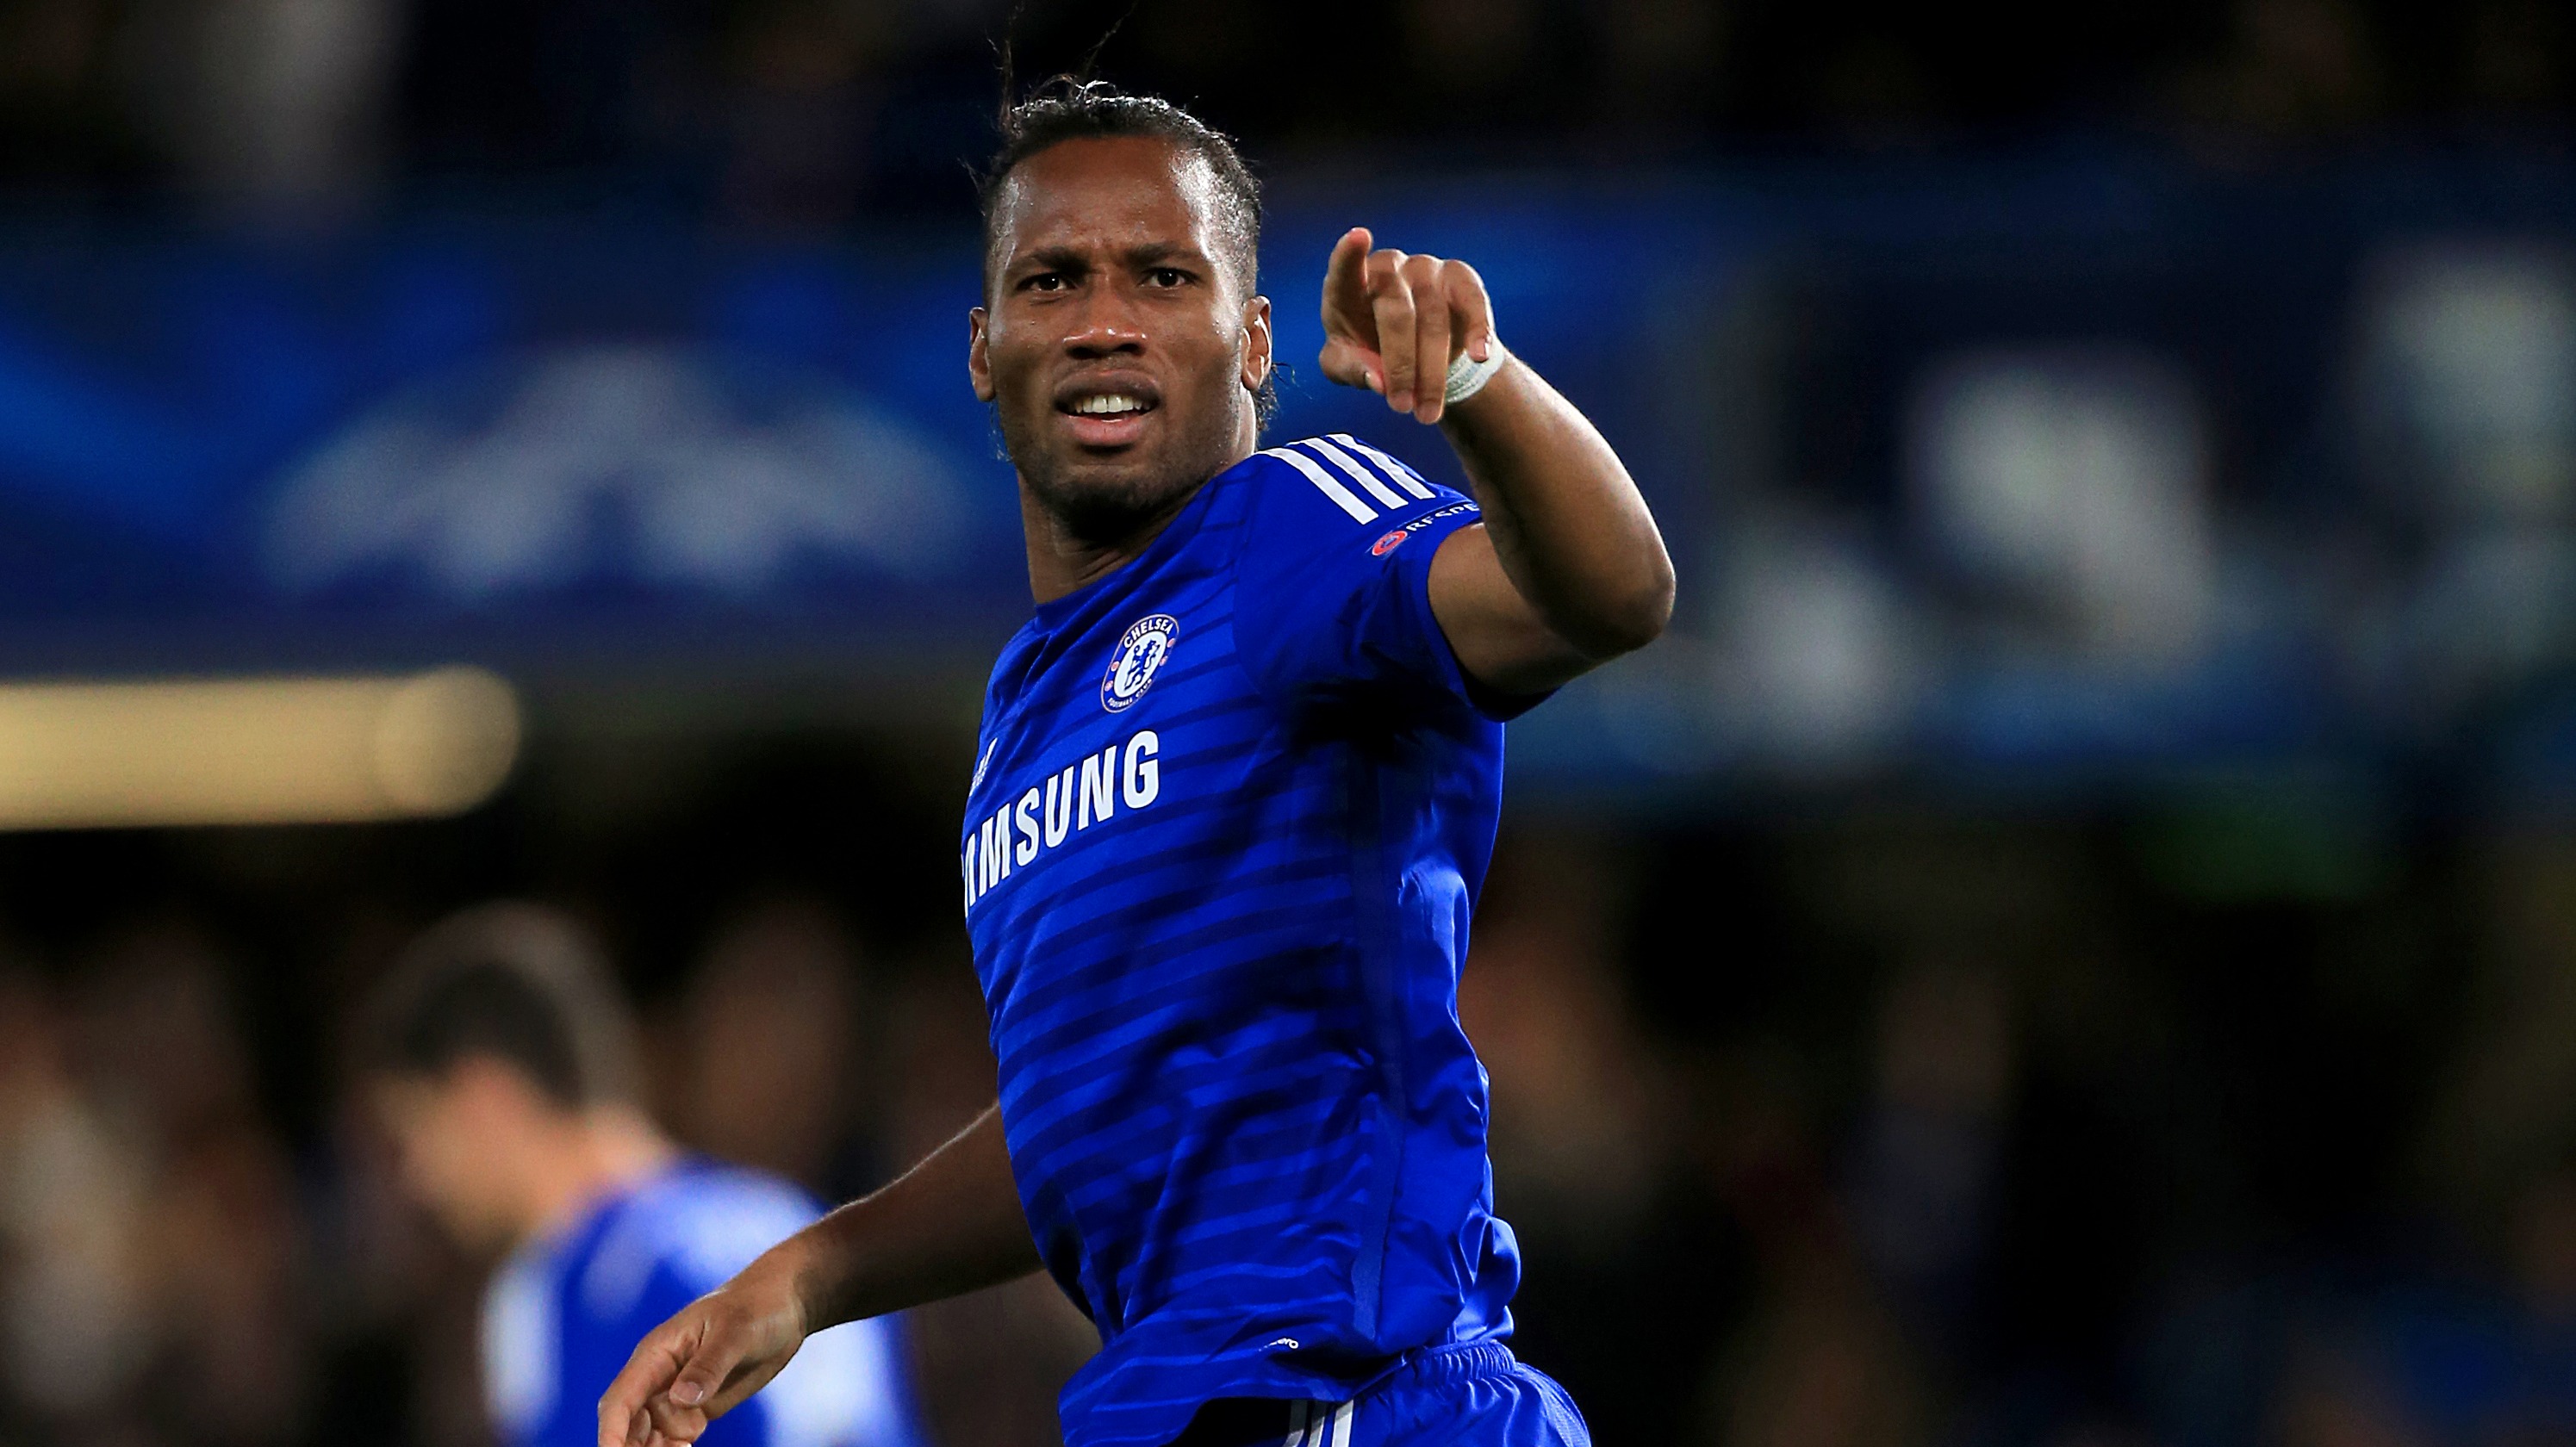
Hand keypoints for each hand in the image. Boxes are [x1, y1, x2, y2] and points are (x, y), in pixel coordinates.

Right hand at [597, 1259, 807, 1446]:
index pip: (621, 1399)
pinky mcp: (698, 1406)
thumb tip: (679, 1398)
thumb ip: (708, 1366)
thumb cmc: (755, 1307)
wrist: (784, 1307)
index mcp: (656, 1353)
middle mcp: (659, 1376)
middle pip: (629, 1423)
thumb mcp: (735, 1333)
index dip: (611, 1432)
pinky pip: (674, 1436)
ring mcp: (677, 1393)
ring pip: (649, 1434)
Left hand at [1319, 227, 1496, 424]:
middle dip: (1401, 367)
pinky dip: (1477, 330)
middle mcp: (1386, 268)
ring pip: (1433, 320)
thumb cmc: (1370, 354)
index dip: (1349, 255)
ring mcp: (1425, 268)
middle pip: (1396, 314)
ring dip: (1432, 373)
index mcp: (1348, 287)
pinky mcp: (1459, 277)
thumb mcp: (1347, 367)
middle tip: (1402, 408)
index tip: (1358, 236)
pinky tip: (1479, 355)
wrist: (1418, 354)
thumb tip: (1379, 381)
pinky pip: (1472, 302)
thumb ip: (1352, 370)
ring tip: (1427, 413)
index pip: (1345, 270)